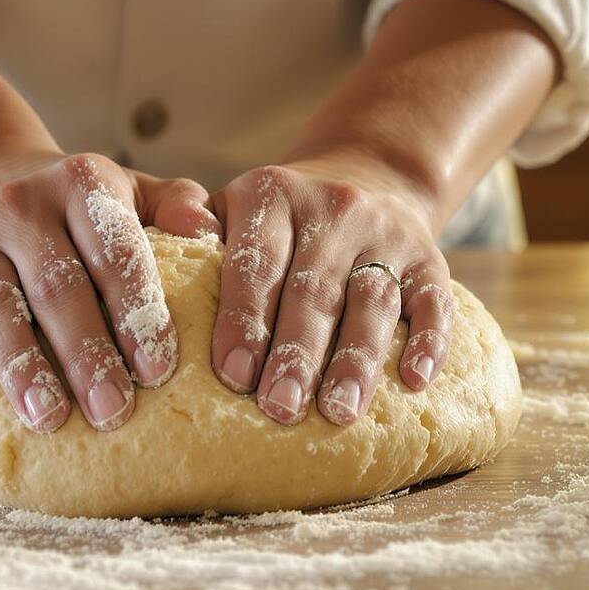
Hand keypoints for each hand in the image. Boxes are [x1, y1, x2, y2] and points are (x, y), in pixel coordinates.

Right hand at [0, 148, 219, 432]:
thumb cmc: (76, 207)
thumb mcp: (128, 191)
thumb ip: (176, 204)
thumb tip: (208, 229)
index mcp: (81, 184)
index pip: (115, 252)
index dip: (137, 312)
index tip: (158, 371)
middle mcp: (21, 205)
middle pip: (58, 287)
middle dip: (87, 354)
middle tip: (113, 413)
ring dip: (22, 365)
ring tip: (49, 418)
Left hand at [209, 151, 455, 425]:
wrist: (365, 177)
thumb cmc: (275, 221)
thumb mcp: (230, 207)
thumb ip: (191, 232)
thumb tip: (152, 280)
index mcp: (271, 195)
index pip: (255, 262)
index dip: (244, 319)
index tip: (232, 375)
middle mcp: (333, 208)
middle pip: (314, 289)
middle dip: (295, 354)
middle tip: (277, 409)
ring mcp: (387, 233)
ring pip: (372, 300)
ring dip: (355, 360)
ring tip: (337, 412)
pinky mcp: (430, 258)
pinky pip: (436, 301)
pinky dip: (429, 342)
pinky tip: (414, 382)